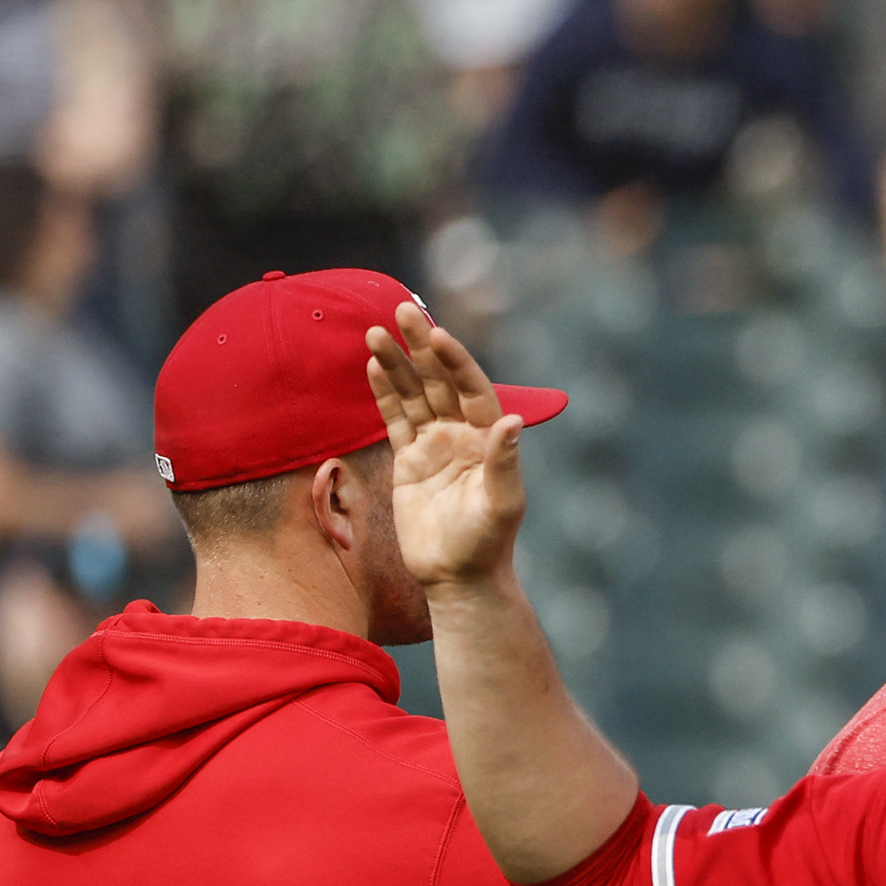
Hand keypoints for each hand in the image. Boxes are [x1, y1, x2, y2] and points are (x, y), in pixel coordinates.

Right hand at [367, 301, 530, 592]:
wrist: (458, 576)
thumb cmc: (486, 543)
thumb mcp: (501, 504)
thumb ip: (505, 463)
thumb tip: (512, 422)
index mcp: (488, 438)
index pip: (471, 388)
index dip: (455, 361)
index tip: (437, 333)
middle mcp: (463, 435)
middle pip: (438, 381)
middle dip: (420, 346)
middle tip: (401, 309)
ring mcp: (435, 445)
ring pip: (413, 394)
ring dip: (396, 363)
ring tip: (375, 332)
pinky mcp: (410, 460)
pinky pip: (395, 419)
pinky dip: (385, 393)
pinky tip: (374, 366)